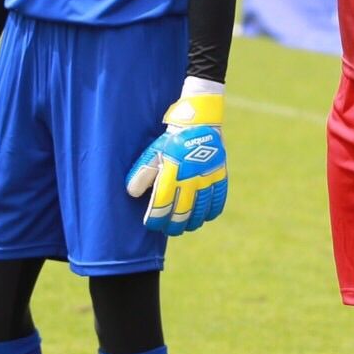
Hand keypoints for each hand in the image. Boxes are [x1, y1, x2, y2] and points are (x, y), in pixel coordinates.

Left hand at [124, 82, 228, 234]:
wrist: (199, 123)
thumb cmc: (171, 140)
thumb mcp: (152, 153)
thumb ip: (141, 174)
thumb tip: (132, 194)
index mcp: (171, 173)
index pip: (161, 205)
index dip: (156, 219)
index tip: (152, 224)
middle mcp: (190, 178)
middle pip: (182, 212)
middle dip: (174, 226)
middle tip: (169, 230)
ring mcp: (207, 178)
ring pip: (201, 210)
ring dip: (193, 222)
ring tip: (186, 226)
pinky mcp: (220, 175)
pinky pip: (219, 199)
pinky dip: (212, 211)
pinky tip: (205, 216)